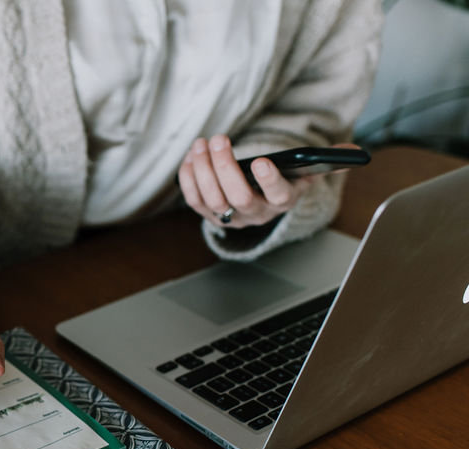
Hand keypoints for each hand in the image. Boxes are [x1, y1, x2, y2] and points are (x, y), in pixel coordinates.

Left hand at [178, 135, 317, 228]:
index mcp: (283, 201)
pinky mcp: (210, 215)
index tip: (261, 161)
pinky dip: (189, 178)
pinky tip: (190, 157)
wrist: (260, 204)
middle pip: (238, 197)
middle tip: (219, 140)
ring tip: (201, 144)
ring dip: (203, 170)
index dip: (270, 180)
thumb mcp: (306, 172)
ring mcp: (231, 217)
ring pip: (213, 199)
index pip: (279, 196)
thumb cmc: (283, 180)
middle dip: (225, 167)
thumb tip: (352, 151)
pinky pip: (194, 200)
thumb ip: (328, 161)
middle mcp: (257, 213)